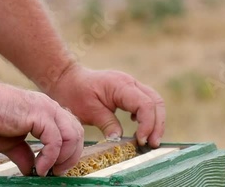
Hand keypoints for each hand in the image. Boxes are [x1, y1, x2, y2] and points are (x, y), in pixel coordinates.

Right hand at [0, 82, 83, 175]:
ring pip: (73, 136)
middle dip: (72, 157)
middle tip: (57, 172)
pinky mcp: (38, 114)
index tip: (55, 169)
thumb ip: (23, 153)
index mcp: (45, 113)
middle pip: (78, 133)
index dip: (68, 152)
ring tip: (48, 170)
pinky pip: (56, 141)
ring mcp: (46, 109)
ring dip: (65, 158)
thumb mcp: (8, 143)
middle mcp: (49, 108)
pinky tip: (39, 168)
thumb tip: (30, 168)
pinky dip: (51, 158)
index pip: (71, 131)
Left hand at [47, 64, 164, 147]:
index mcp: (121, 85)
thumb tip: (120, 141)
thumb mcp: (88, 111)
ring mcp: (131, 84)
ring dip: (155, 121)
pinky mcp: (129, 90)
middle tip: (152, 144)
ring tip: (150, 140)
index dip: (147, 124)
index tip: (141, 141)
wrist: (67, 79)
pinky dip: (148, 115)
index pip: (145, 104)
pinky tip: (138, 127)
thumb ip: (107, 124)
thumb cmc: (75, 93)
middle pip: (155, 102)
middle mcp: (130, 82)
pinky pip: (147, 101)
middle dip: (157, 124)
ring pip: (154, 101)